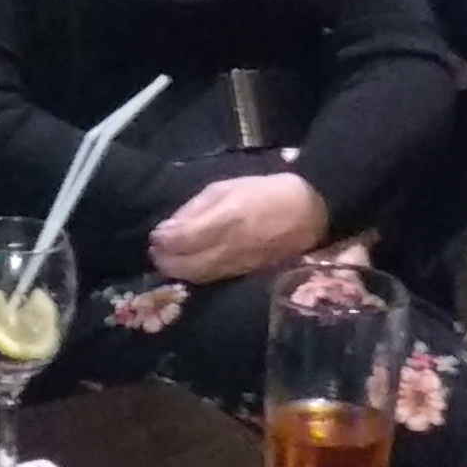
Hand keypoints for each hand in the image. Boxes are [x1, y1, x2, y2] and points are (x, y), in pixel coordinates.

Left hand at [149, 171, 329, 282]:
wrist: (310, 212)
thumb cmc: (266, 192)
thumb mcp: (227, 187)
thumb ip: (196, 208)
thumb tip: (168, 228)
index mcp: (226, 219)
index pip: (182, 239)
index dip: (163, 241)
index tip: (156, 235)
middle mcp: (230, 247)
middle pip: (186, 265)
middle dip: (165, 260)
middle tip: (156, 250)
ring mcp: (238, 265)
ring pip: (197, 276)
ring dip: (177, 270)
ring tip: (168, 260)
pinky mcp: (246, 275)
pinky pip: (213, 279)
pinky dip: (195, 275)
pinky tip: (189, 266)